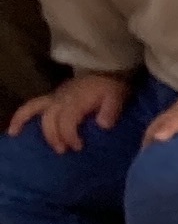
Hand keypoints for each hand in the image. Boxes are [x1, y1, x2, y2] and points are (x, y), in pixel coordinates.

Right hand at [10, 70, 130, 153]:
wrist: (106, 72)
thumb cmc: (110, 88)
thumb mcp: (117, 97)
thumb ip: (111, 110)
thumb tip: (103, 125)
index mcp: (76, 100)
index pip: (67, 120)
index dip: (70, 135)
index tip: (79, 147)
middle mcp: (60, 98)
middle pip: (49, 120)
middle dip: (54, 137)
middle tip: (64, 151)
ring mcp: (53, 98)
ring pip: (34, 111)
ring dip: (32, 128)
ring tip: (35, 145)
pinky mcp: (50, 99)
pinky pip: (30, 107)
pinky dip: (20, 118)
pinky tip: (14, 132)